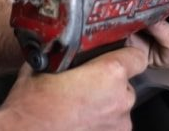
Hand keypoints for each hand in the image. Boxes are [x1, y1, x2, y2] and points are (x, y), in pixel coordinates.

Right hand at [0, 46, 147, 130]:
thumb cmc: (31, 108)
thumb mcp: (43, 66)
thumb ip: (62, 54)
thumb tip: (61, 45)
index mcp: (110, 74)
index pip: (137, 57)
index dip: (126, 54)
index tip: (116, 54)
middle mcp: (120, 100)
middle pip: (125, 84)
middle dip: (108, 83)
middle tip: (85, 85)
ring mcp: (118, 125)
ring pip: (118, 107)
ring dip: (104, 105)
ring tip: (79, 108)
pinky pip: (110, 126)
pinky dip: (99, 123)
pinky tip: (78, 122)